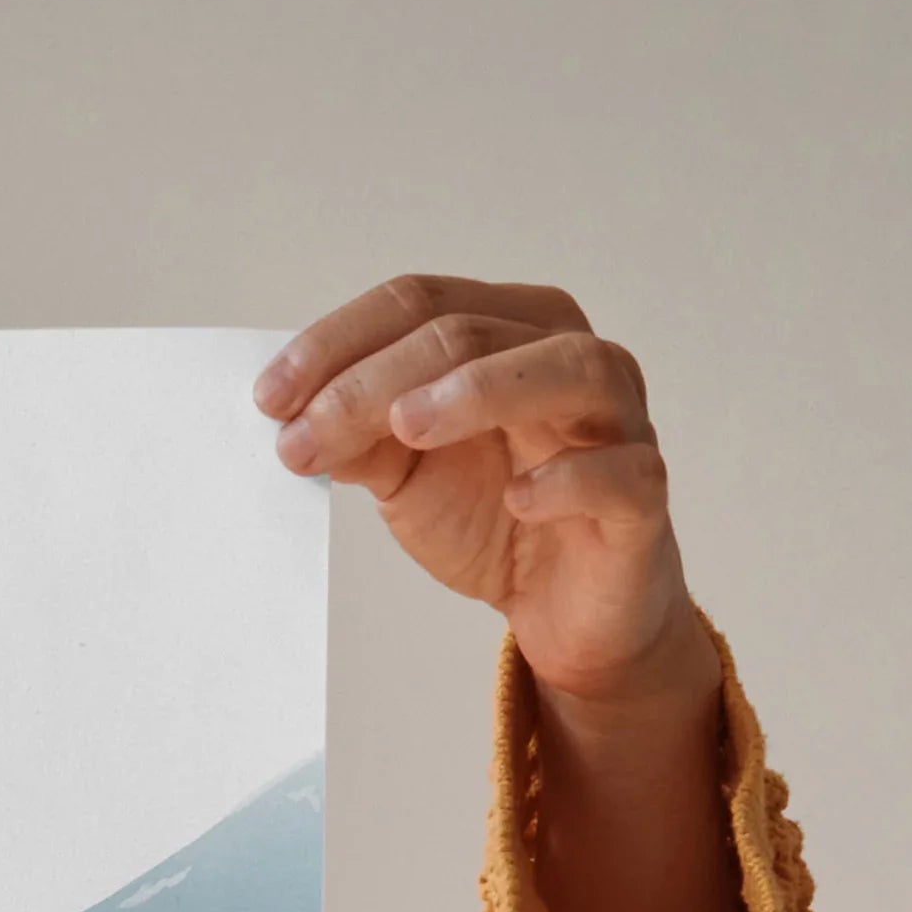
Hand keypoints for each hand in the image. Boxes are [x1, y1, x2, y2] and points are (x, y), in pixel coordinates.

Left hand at [255, 274, 708, 709]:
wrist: (564, 609)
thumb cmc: (495, 520)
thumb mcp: (407, 476)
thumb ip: (360, 440)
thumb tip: (292, 418)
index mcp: (511, 332)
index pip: (421, 302)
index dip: (340, 342)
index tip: (269, 398)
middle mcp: (571, 356)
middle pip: (473, 332)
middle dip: (374, 380)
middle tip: (303, 436)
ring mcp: (618, 420)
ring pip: (567, 368)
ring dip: (479, 390)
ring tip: (404, 426)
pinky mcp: (643, 494)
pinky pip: (620, 471)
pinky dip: (569, 478)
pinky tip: (517, 499)